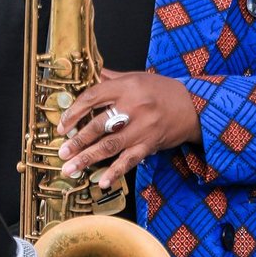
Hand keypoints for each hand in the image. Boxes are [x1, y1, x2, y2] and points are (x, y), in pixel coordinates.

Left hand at [56, 68, 200, 187]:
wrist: (193, 106)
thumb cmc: (162, 91)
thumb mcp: (137, 77)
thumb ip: (112, 78)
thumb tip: (90, 75)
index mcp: (127, 87)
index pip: (93, 98)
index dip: (74, 112)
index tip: (62, 126)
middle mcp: (133, 107)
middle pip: (99, 125)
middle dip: (77, 141)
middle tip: (62, 152)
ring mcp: (142, 128)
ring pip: (110, 145)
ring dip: (88, 158)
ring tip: (70, 168)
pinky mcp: (150, 144)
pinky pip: (130, 160)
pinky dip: (115, 172)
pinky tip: (102, 181)